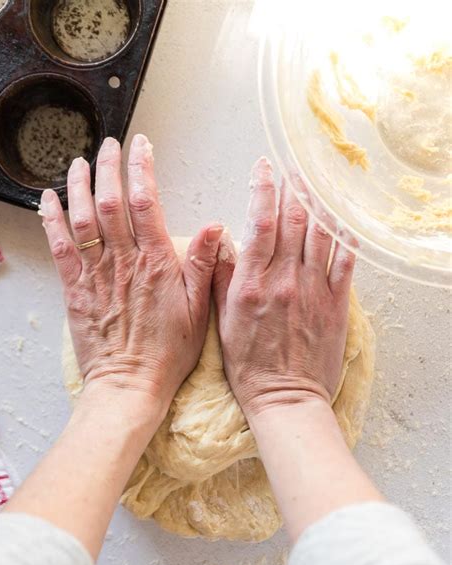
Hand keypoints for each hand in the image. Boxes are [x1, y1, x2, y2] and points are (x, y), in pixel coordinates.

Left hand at [41, 134, 222, 414]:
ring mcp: (96, 274)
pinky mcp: (75, 290)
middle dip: (107, 167)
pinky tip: (48, 199)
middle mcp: (123, 262)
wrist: (130, 385)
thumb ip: (203, 265)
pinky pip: (59, 247)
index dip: (142, 168)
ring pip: (82, 218)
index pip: (147, 202)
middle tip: (107, 145)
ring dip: (78, 185)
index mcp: (156, 263)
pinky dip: (51, 220)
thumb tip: (217, 226)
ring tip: (78, 161)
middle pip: (110, 201)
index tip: (140, 145)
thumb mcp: (199, 310)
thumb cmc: (168, 353)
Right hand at [213, 157, 354, 420]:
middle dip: (292, 187)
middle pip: (293, 221)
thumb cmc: (249, 365)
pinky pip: (345, 261)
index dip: (262, 189)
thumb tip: (220, 239)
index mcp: (253, 284)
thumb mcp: (222, 321)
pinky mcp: (335, 304)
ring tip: (314, 180)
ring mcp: (313, 291)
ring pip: (319, 234)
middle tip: (292, 166)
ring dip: (317, 202)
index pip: (260, 223)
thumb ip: (221, 277)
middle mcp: (284, 280)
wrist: (284, 397)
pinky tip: (343, 215)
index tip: (263, 168)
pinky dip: (345, 235)